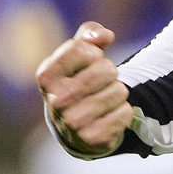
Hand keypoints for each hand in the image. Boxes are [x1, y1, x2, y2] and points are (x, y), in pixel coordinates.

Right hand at [35, 21, 132, 156]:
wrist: (75, 126)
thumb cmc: (79, 80)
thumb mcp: (79, 54)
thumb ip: (90, 34)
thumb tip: (105, 36)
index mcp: (46, 75)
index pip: (82, 49)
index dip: (94, 53)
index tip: (88, 63)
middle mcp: (55, 100)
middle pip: (105, 70)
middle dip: (110, 73)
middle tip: (100, 83)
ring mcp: (72, 122)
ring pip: (119, 91)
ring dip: (118, 93)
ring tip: (104, 100)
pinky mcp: (91, 138)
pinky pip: (125, 113)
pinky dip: (124, 112)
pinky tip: (109, 116)